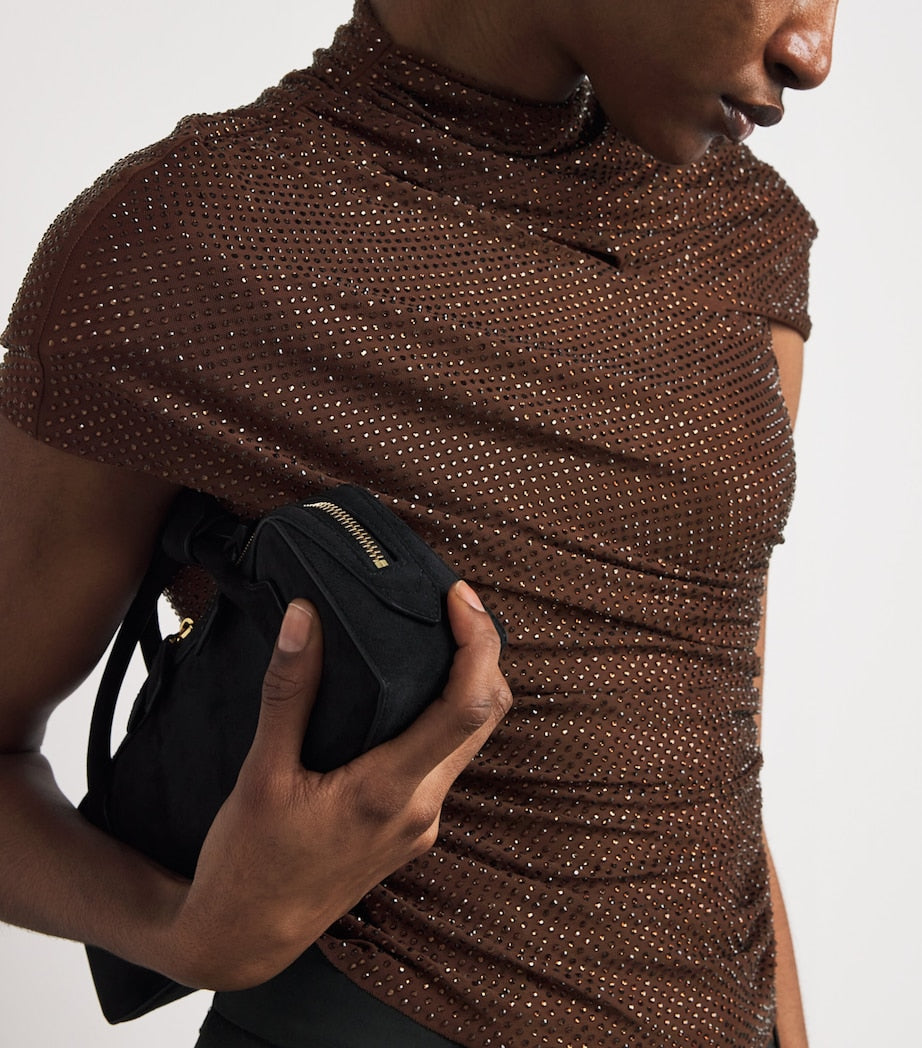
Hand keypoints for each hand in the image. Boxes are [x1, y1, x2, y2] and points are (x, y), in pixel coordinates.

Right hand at [164, 581, 509, 989]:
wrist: (247, 938)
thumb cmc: (248, 862)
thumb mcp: (260, 774)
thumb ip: (289, 692)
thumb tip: (305, 617)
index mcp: (387, 792)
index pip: (466, 707)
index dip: (477, 644)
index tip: (458, 598)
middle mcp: (420, 808)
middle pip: (485, 717)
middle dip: (484, 653)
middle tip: (454, 604)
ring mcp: (420, 823)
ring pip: (470, 740)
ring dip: (468, 685)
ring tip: (435, 634)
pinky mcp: (411, 830)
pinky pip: (445, 760)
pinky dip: (444, 717)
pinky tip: (410, 693)